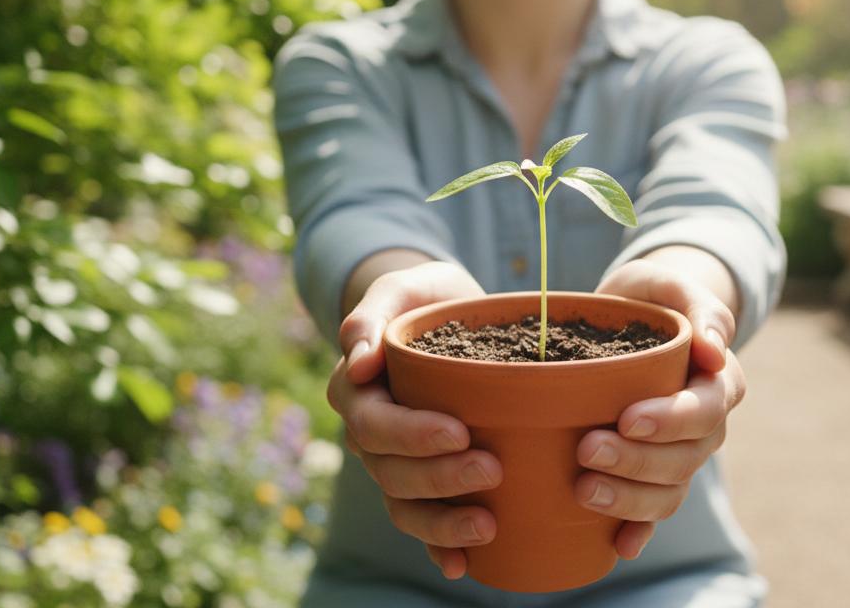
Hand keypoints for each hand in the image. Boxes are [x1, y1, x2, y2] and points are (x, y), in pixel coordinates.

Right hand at [328, 261, 500, 579]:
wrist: (454, 317)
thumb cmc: (429, 298)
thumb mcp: (406, 286)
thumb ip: (375, 311)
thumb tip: (358, 360)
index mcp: (357, 388)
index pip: (373, 422)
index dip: (411, 434)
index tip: (459, 430)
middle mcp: (370, 433)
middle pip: (390, 470)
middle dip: (439, 476)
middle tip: (492, 467)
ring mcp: (395, 462)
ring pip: (403, 504)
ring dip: (441, 521)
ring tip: (488, 525)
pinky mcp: (425, 480)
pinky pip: (423, 523)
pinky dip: (440, 547)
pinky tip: (464, 564)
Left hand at [584, 259, 747, 558]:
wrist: (626, 320)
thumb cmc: (647, 298)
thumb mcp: (667, 283)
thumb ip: (698, 304)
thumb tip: (713, 349)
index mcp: (718, 380)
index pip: (707, 409)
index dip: (672, 419)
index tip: (628, 417)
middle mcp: (705, 425)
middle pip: (686, 457)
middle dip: (638, 460)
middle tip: (587, 449)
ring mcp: (680, 455)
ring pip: (670, 490)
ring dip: (630, 498)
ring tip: (583, 490)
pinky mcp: (650, 475)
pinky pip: (653, 512)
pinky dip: (638, 530)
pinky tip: (618, 544)